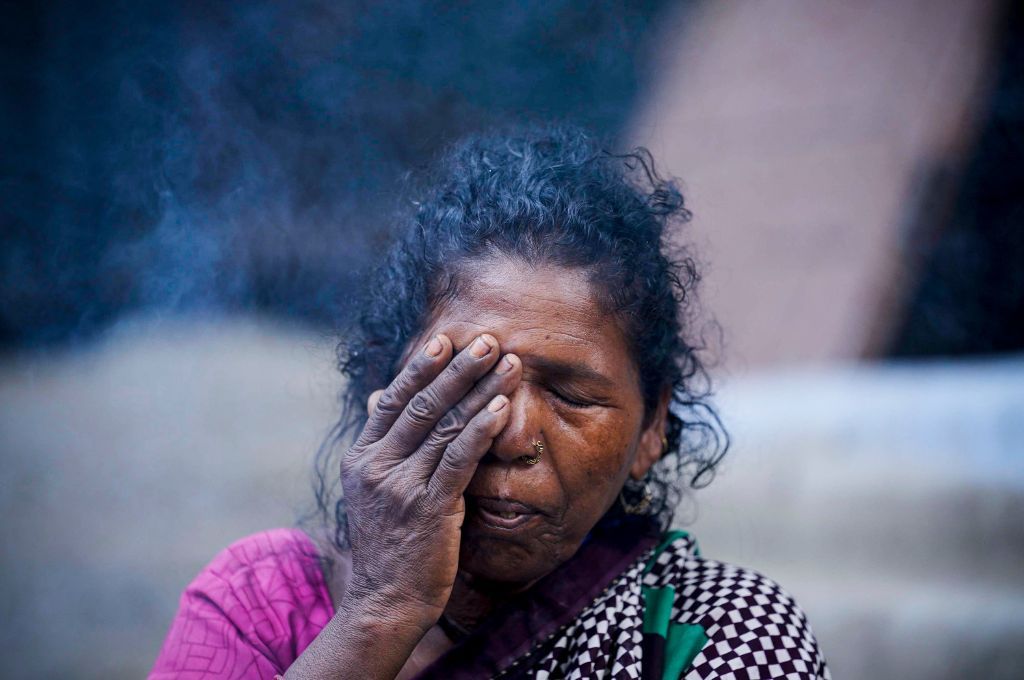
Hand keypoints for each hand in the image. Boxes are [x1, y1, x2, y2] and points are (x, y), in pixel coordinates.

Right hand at [340, 333, 521, 628]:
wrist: (385, 602)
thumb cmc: (387, 543)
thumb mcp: (370, 489)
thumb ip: (379, 441)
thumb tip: (379, 396)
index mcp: (361, 458)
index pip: (393, 400)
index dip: (421, 368)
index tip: (446, 341)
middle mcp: (377, 467)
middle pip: (422, 405)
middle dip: (459, 369)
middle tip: (489, 342)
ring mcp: (401, 487)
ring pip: (446, 426)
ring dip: (481, 391)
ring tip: (510, 365)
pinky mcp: (429, 509)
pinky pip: (459, 459)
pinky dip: (482, 430)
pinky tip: (502, 409)